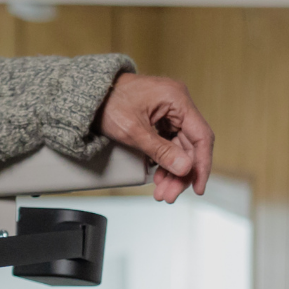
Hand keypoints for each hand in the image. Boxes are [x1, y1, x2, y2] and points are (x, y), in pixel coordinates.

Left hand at [99, 72, 214, 202]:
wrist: (86, 94)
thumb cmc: (106, 103)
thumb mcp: (132, 130)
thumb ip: (160, 150)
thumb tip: (185, 169)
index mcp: (177, 98)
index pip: (201, 137)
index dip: (201, 165)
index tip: (198, 187)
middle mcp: (177, 102)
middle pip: (190, 145)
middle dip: (180, 173)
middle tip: (170, 195)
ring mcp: (169, 110)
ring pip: (179, 147)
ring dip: (172, 170)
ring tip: (162, 191)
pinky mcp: (160, 118)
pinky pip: (169, 142)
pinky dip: (164, 160)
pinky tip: (158, 176)